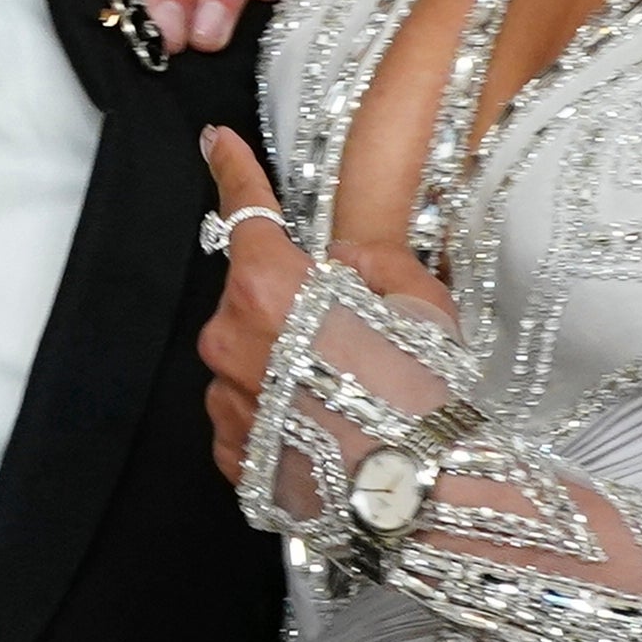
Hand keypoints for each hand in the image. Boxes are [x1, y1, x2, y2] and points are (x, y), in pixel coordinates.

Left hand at [196, 126, 443, 506]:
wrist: (425, 499)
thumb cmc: (425, 394)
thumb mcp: (418, 299)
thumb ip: (366, 261)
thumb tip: (335, 263)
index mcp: (269, 287)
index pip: (243, 211)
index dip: (231, 170)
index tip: (215, 142)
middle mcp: (230, 341)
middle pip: (251, 300)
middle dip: (293, 308)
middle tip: (355, 343)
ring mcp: (225, 404)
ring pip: (248, 363)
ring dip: (285, 368)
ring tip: (350, 403)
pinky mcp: (232, 456)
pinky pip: (249, 417)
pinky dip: (280, 418)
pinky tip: (329, 437)